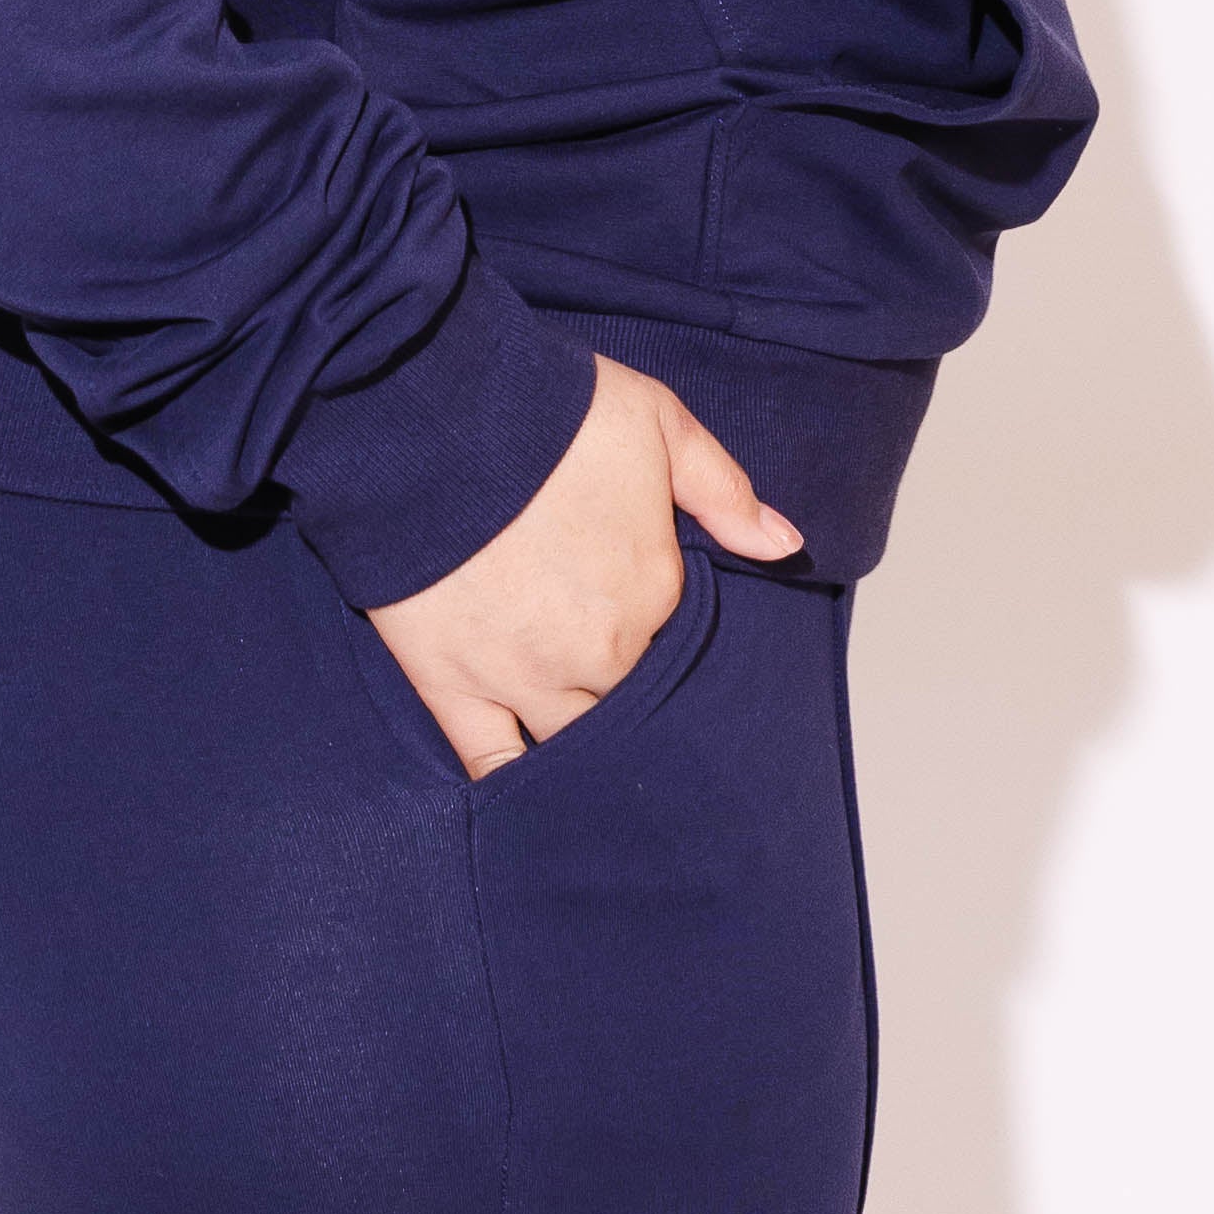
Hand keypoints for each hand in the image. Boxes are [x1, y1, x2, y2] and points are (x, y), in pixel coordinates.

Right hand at [365, 355, 800, 776]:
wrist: (429, 417)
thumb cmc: (547, 412)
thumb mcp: (659, 423)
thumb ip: (726, 490)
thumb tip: (784, 544)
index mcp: (654, 592)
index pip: (683, 642)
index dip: (668, 630)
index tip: (645, 613)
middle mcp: (599, 652)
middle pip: (634, 702)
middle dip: (635, 698)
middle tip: (616, 680)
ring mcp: (524, 677)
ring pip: (576, 742)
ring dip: (588, 748)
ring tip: (591, 750)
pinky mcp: (453, 686)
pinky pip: (492, 762)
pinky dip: (514, 785)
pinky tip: (531, 801)